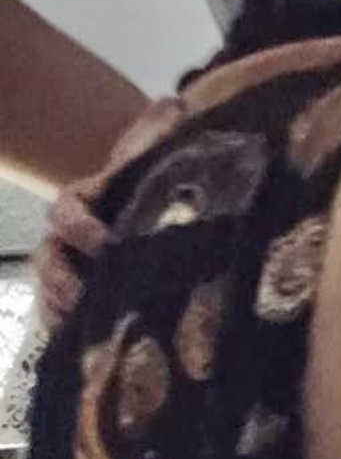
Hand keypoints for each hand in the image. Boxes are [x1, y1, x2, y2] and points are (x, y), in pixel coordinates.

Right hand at [32, 93, 186, 332]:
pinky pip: (67, 322)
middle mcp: (68, 240)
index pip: (66, 211)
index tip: (105, 242)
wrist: (161, 207)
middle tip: (85, 299)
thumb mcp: (155, 153)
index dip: (80, 227)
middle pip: (48, 260)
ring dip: (63, 312)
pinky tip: (92, 355)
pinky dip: (74, 337)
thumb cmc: (154, 179)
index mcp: (82, 201)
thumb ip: (157, 131)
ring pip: (52, 293)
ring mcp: (74, 273)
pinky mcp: (88, 304)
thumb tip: (173, 103)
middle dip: (61, 281)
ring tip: (84, 332)